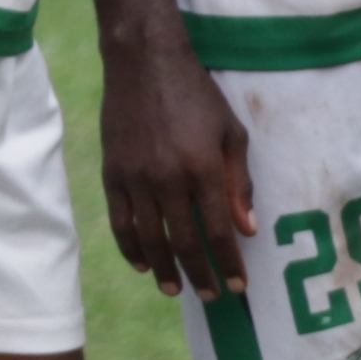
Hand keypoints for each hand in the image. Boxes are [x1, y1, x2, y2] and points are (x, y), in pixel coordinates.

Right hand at [96, 46, 260, 296]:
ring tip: (175, 289)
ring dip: (164, 269)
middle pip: (184, 242)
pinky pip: (120, 222)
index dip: (230, 263)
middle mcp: (168, 179)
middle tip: (212, 296)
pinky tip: (143, 264)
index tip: (239, 285)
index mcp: (203, 168)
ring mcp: (136, 178)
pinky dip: (131, 248)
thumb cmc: (197, 95)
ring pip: (149, 239)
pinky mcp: (113, 174)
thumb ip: (239, 183)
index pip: (218, 230)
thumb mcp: (231, 133)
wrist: (144, 63)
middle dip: (200, 274)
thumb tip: (246, 229)